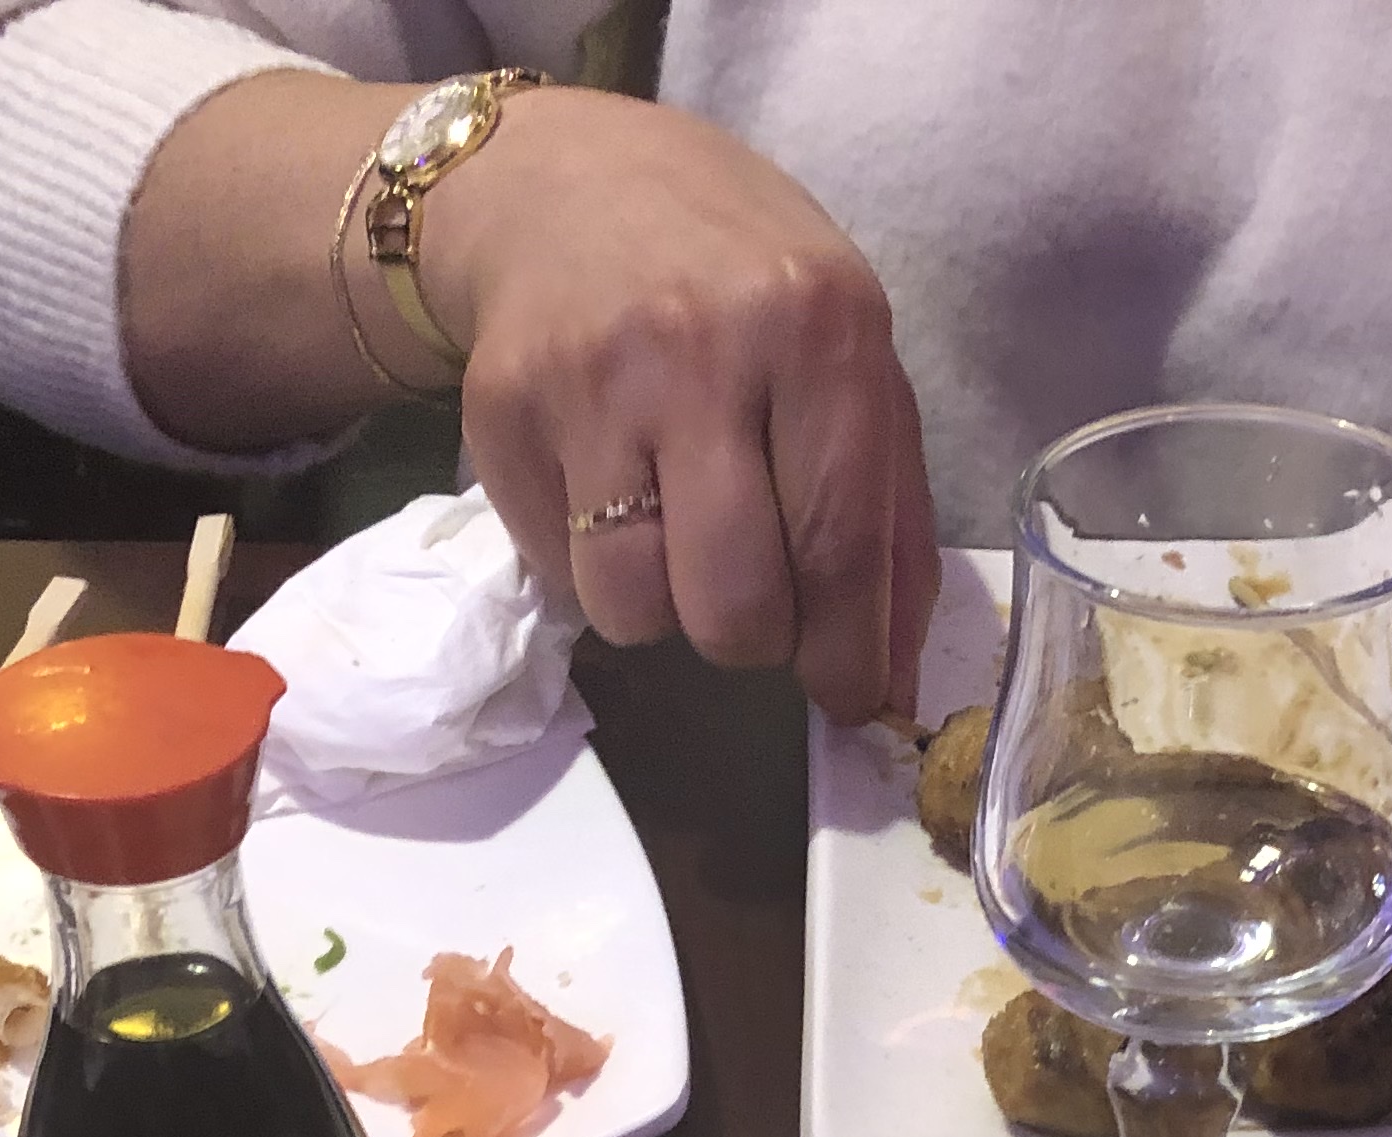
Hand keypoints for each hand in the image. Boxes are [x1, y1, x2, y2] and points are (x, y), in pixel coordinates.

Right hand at [424, 90, 935, 723]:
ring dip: (664, 610)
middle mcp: (700, 352)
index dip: (846, 651)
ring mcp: (589, 386)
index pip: (838, 545)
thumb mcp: (845, 351)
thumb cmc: (737, 278)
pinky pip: (560, 574)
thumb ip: (886, 508)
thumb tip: (890, 671)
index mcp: (817, 328)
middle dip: (753, 639)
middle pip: (733, 605)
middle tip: (754, 602)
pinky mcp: (502, 418)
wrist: (566, 187)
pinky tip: (608, 495)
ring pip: (634, 610)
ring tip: (675, 539)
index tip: (847, 694)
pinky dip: (594, 569)